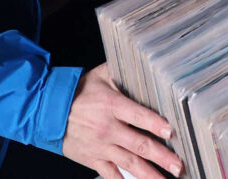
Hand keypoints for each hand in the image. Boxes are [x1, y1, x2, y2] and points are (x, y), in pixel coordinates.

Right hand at [62, 64, 182, 178]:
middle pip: (139, 145)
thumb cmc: (79, 91)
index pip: (138, 116)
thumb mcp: (101, 74)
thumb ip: (124, 70)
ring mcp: (101, 147)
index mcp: (112, 106)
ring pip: (130, 163)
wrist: (48, 111)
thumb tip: (147, 61)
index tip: (171, 132)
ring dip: (150, 174)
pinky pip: (110, 175)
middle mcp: (108, 129)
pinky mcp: (93, 159)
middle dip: (162, 157)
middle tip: (179, 166)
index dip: (155, 124)